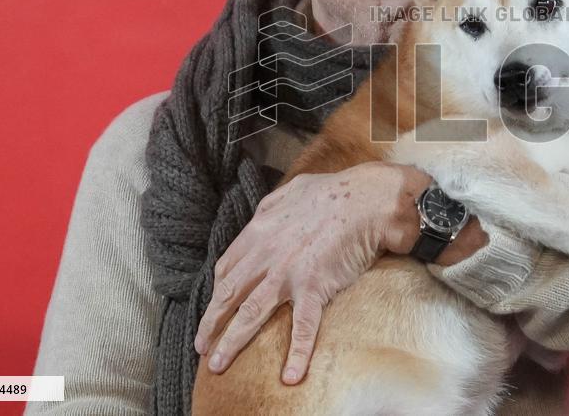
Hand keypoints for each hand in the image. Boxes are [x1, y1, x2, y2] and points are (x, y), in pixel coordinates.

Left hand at [193, 160, 432, 382]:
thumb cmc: (334, 192)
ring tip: (217, 365)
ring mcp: (287, 273)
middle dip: (210, 323)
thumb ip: (271, 208)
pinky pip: (302, 327)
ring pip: (250, 315)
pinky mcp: (313, 287)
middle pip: (228, 295)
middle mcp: (265, 255)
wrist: (367, 200)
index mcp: (259, 232)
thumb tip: (262, 216)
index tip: (215, 308)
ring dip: (230, 343)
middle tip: (201, 346)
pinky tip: (290, 376)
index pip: (227, 268)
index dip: (218, 292)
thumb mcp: (290, 192)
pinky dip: (296, 354)